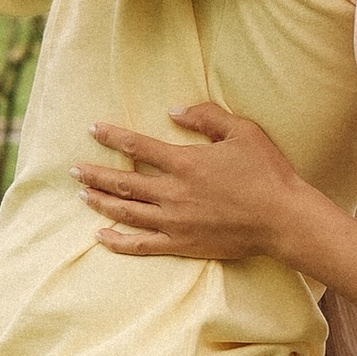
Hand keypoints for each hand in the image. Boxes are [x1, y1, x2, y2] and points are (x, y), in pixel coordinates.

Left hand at [78, 103, 314, 268]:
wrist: (283, 219)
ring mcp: (175, 222)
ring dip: (100, 202)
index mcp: (185, 163)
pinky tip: (100, 236)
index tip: (93, 129)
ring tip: (81, 195)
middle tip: (73, 170)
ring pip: (126, 212)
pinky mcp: (182, 244)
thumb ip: (206, 117)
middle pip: (123, 182)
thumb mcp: (242, 132)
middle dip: (95, 175)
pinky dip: (117, 241)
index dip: (112, 137)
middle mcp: (173, 193)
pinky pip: (141, 245)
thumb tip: (174, 110)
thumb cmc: (267, 172)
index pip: (138, 147)